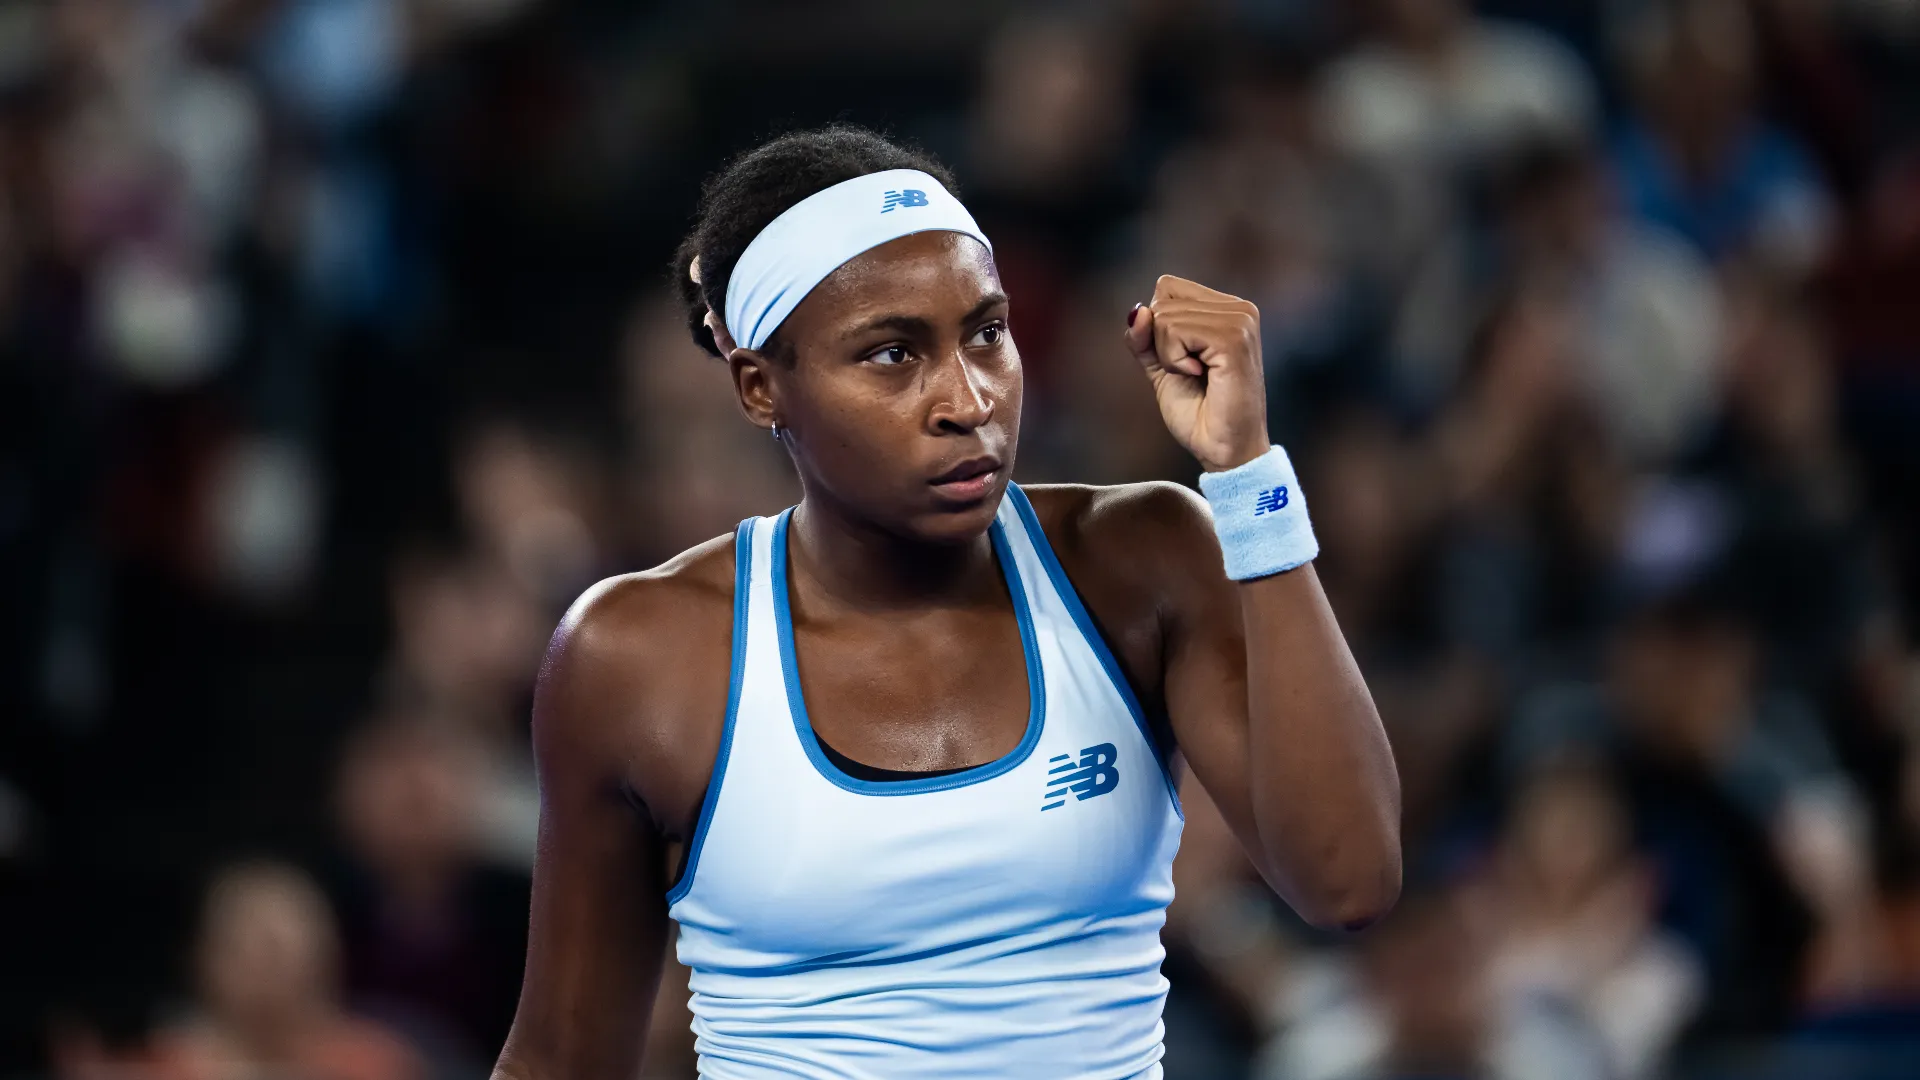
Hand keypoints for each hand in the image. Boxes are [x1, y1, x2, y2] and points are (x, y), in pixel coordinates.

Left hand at [1123, 275, 1269, 472]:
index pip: (1167, 287)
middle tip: (1191, 373)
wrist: (1223, 451)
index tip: (1182, 360)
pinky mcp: (1234, 339)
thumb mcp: (1161, 366)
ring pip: (1165, 316)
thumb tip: (1137, 311)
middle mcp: (1240, 309)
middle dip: (1161, 343)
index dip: (1157, 326)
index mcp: (1227, 309)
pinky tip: (1199, 376)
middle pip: (1163, 300)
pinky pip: (1175, 331)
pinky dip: (1174, 360)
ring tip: (1197, 377)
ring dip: (1168, 356)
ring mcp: (1241, 321)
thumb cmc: (1198, 413)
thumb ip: (1144, 337)